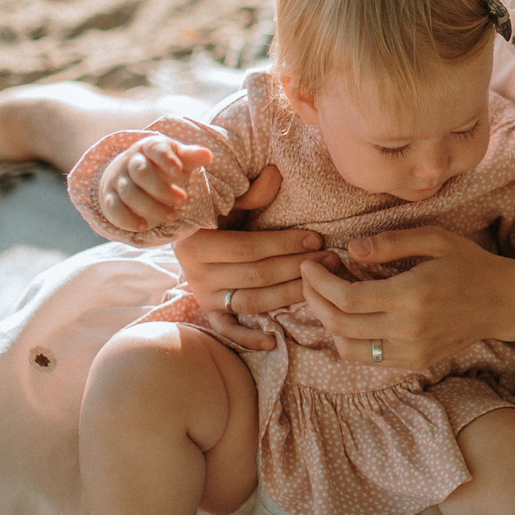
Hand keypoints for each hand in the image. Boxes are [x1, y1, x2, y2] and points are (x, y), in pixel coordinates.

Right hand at [96, 135, 211, 233]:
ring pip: (129, 192)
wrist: (132, 174)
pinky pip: (114, 208)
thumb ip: (191, 157)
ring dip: (150, 206)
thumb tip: (207, 155)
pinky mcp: (110, 198)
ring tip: (171, 217)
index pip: (155, 149)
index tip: (178, 171)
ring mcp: (118, 180)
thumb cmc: (163, 166)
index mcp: (149, 147)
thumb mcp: (179, 159)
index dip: (165, 159)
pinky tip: (143, 227)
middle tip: (182, 201)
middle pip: (141, 173)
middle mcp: (131, 161)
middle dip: (161, 189)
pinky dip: (127, 219)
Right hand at [172, 165, 314, 350]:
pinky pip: (228, 331)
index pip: (249, 248)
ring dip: (289, 295)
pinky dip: (249, 339)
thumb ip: (250, 193)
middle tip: (332, 261)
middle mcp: (196, 274)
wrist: (183, 237)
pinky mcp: (208, 313)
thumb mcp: (227, 201)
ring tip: (322, 286)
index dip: (284, 244)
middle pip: (256, 276)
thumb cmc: (213, 214)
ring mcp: (203, 297)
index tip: (316, 240)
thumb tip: (275, 172)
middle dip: (297, 269)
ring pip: (251, 302)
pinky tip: (274, 341)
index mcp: (197, 243)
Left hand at [301, 224, 514, 370]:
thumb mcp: (435, 239)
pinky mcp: (415, 362)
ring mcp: (412, 351)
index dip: (318, 282)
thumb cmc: (470, 264)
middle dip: (315, 301)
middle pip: (340, 325)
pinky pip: (369, 358)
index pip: (346, 298)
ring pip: (348, 349)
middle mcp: (408, 329)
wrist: (503, 303)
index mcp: (411, 296)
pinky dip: (351, 339)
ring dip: (329, 324)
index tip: (309, 265)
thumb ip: (391, 243)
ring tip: (329, 299)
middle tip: (310, 279)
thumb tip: (351, 248)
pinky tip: (354, 315)